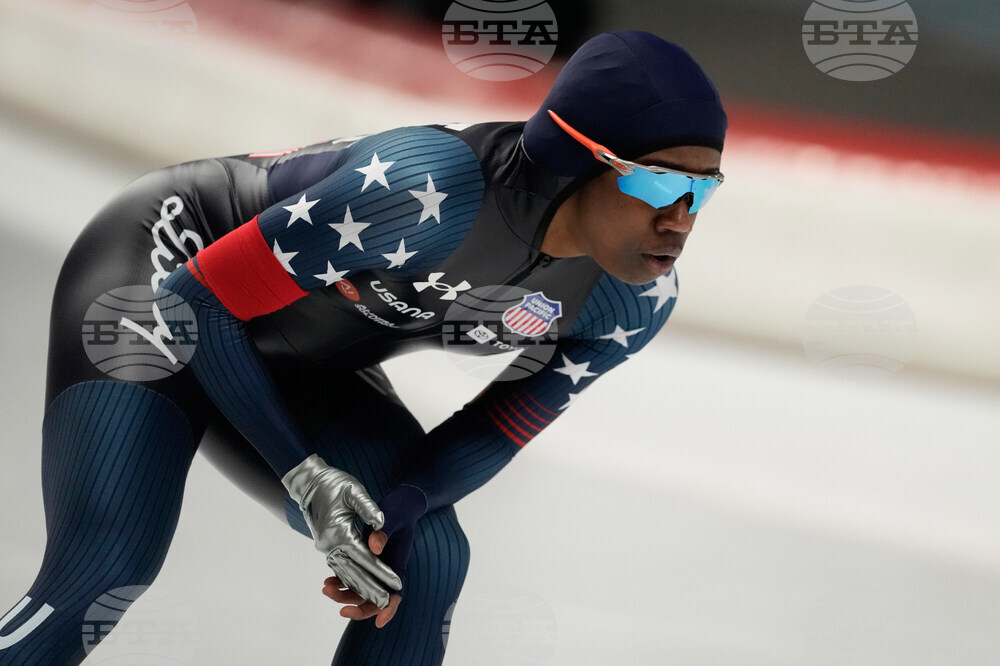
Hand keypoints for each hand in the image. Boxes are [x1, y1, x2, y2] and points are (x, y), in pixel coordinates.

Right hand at [282, 454, 400, 608]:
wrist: (310, 482)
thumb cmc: (335, 483)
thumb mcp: (355, 491)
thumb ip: (369, 508)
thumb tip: (381, 524)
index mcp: (341, 533)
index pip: (366, 558)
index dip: (382, 572)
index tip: (396, 584)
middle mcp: (331, 545)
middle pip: (355, 573)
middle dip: (372, 589)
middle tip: (388, 602)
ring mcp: (327, 547)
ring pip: (346, 574)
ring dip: (361, 589)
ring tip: (377, 601)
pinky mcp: (326, 546)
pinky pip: (340, 568)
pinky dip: (350, 580)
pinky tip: (360, 588)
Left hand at [320, 484, 426, 625]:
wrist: (399, 502)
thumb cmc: (399, 509)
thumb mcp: (393, 517)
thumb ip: (383, 532)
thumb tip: (373, 548)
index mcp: (397, 564)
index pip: (396, 592)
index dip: (388, 608)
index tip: (379, 621)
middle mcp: (387, 570)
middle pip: (376, 598)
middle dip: (359, 607)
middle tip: (341, 610)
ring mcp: (376, 566)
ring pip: (362, 590)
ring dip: (345, 595)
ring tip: (326, 590)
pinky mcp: (366, 559)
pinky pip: (354, 578)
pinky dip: (342, 583)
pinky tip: (328, 581)